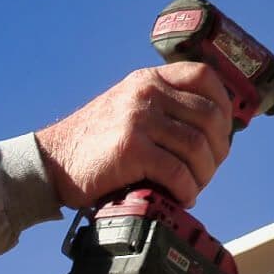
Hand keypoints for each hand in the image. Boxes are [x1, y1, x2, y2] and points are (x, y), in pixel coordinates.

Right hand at [35, 62, 232, 208]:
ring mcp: (138, 119)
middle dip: (218, 149)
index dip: (223, 105)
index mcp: (146, 80)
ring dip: (204, 174)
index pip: (203, 77)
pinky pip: (177, 171)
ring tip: (194, 187)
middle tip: (207, 169)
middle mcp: (145, 93)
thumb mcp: (124, 109)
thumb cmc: (90, 145)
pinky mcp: (131, 149)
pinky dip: (186, 189)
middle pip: (209, 117)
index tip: (222, 131)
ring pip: (197, 146)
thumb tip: (205, 134)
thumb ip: (157, 109)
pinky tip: (182, 197)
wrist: (50, 163)